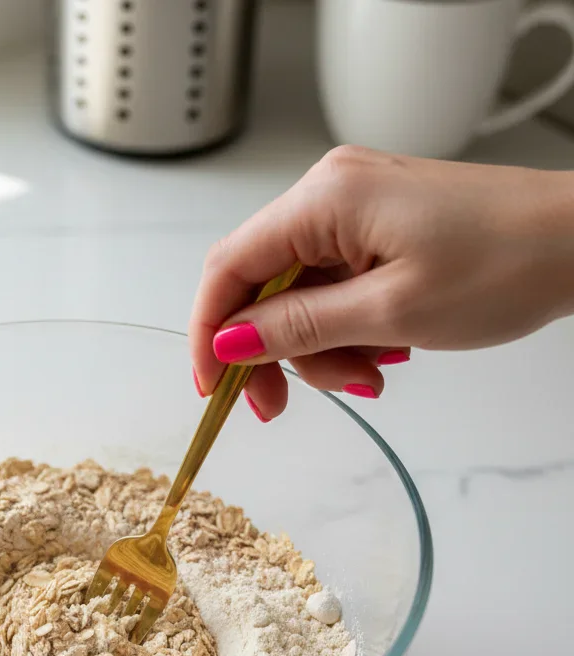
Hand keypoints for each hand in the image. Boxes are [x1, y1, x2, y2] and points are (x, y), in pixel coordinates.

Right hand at [190, 146, 573, 418]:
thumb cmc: (505, 263)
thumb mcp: (388, 312)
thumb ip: (296, 328)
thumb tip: (225, 344)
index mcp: (324, 199)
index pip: (228, 267)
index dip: (208, 333)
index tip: (212, 388)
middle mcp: (328, 193)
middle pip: (258, 285)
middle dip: (270, 350)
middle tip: (283, 404)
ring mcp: (353, 208)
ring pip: (295, 294)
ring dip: (318, 347)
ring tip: (371, 374)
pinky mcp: (375, 227)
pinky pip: (331, 287)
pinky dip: (344, 328)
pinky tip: (382, 350)